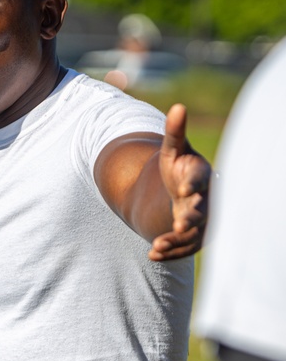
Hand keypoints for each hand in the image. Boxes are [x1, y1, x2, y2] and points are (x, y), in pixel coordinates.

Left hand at [150, 104, 209, 260]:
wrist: (180, 188)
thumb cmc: (178, 166)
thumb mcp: (173, 149)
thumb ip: (175, 132)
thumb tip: (178, 107)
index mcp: (202, 174)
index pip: (202, 178)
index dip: (194, 183)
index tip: (183, 189)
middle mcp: (206, 198)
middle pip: (203, 208)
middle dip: (193, 216)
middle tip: (181, 223)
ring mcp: (202, 218)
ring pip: (194, 232)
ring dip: (177, 239)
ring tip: (157, 246)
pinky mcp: (195, 234)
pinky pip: (186, 246)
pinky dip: (171, 251)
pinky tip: (153, 254)